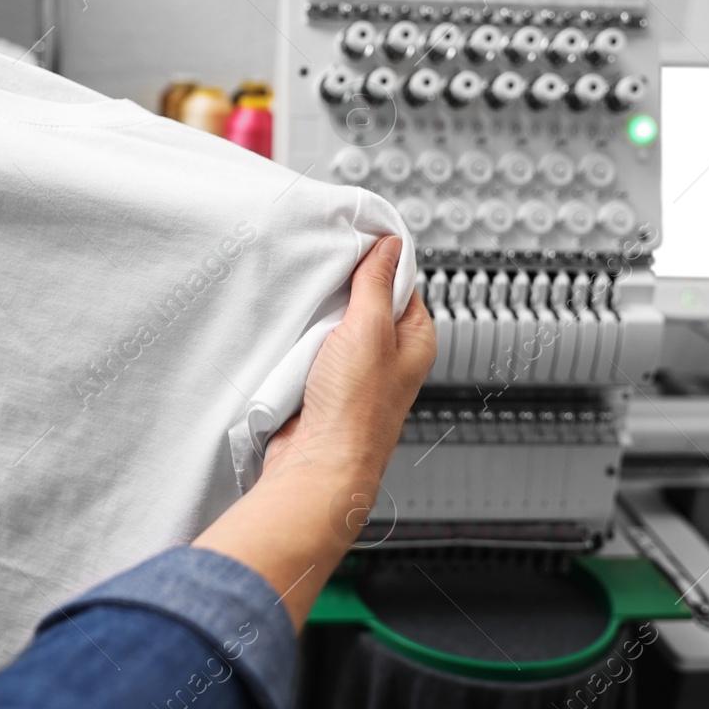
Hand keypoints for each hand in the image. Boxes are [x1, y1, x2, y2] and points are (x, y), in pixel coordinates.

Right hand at [193, 233, 435, 627]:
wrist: (317, 465)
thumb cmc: (355, 413)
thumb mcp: (369, 329)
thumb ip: (376, 283)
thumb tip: (389, 246)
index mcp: (415, 339)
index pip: (400, 281)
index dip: (376, 261)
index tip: (352, 242)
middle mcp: (389, 356)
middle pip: (364, 301)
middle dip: (341, 289)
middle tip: (323, 277)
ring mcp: (354, 372)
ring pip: (333, 325)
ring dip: (316, 318)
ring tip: (307, 313)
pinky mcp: (323, 385)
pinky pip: (309, 349)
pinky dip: (299, 341)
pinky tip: (293, 339)